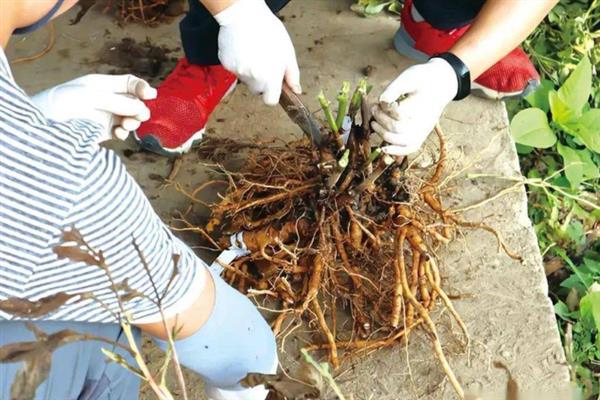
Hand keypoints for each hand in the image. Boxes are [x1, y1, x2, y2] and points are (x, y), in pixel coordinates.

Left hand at [32, 74, 156, 141]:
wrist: (44, 124)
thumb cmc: (63, 103)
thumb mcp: (93, 97)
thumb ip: (119, 102)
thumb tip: (142, 109)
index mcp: (103, 85)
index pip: (129, 83)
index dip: (141, 88)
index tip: (150, 95)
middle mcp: (107, 100)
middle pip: (134, 102)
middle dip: (139, 109)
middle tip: (138, 116)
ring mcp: (105, 116)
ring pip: (130, 118)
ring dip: (133, 122)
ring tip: (126, 126)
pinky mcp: (102, 132)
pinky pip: (121, 132)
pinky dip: (123, 134)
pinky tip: (118, 135)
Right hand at [215, 0, 300, 104]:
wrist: (244, 15)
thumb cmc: (269, 31)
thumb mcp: (288, 53)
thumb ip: (292, 75)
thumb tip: (296, 90)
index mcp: (270, 78)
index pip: (270, 101)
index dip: (272, 94)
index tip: (273, 86)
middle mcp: (253, 79)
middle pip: (257, 90)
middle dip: (261, 81)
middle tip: (263, 62)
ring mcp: (238, 72)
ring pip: (245, 79)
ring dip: (250, 71)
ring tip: (253, 51)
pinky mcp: (226, 64)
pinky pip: (234, 69)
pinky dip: (238, 62)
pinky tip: (242, 48)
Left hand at [371, 58, 457, 154]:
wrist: (440, 84)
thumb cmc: (422, 79)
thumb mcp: (408, 77)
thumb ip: (394, 89)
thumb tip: (381, 102)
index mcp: (420, 106)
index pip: (398, 114)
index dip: (385, 110)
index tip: (378, 102)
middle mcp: (423, 121)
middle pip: (397, 129)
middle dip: (381, 120)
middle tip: (374, 108)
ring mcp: (423, 130)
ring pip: (401, 141)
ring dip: (383, 134)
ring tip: (373, 123)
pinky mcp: (421, 135)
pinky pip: (410, 148)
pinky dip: (397, 151)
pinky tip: (383, 149)